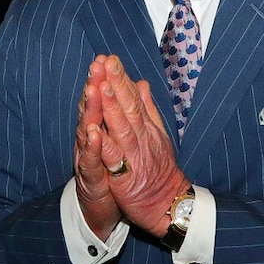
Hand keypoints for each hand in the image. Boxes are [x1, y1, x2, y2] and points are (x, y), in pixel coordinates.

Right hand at [74, 55, 122, 239]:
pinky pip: (89, 160)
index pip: (102, 99)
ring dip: (90, 109)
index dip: (105, 79)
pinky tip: (92, 133)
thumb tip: (138, 84)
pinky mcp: (89, 177)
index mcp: (102, 127)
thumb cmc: (118, 171)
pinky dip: (90, 146)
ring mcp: (87, 156)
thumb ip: (127, 110)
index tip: (107, 58)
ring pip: (87, 130)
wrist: (108, 208)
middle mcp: (91, 138)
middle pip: (92, 108)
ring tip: (92, 89)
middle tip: (96, 65)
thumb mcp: (123, 139)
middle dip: (95, 86)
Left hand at [95, 55, 189, 237]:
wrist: (168, 205)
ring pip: (121, 128)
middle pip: (128, 107)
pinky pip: (113, 159)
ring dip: (111, 106)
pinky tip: (95, 130)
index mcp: (146, 127)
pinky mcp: (125, 176)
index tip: (111, 58)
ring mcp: (134, 155)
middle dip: (116, 83)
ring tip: (102, 85)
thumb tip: (141, 83)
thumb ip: (147, 109)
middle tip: (106, 62)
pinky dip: (104, 144)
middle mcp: (142, 137)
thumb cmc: (159, 170)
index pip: (133, 98)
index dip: (122, 78)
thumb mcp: (157, 135)